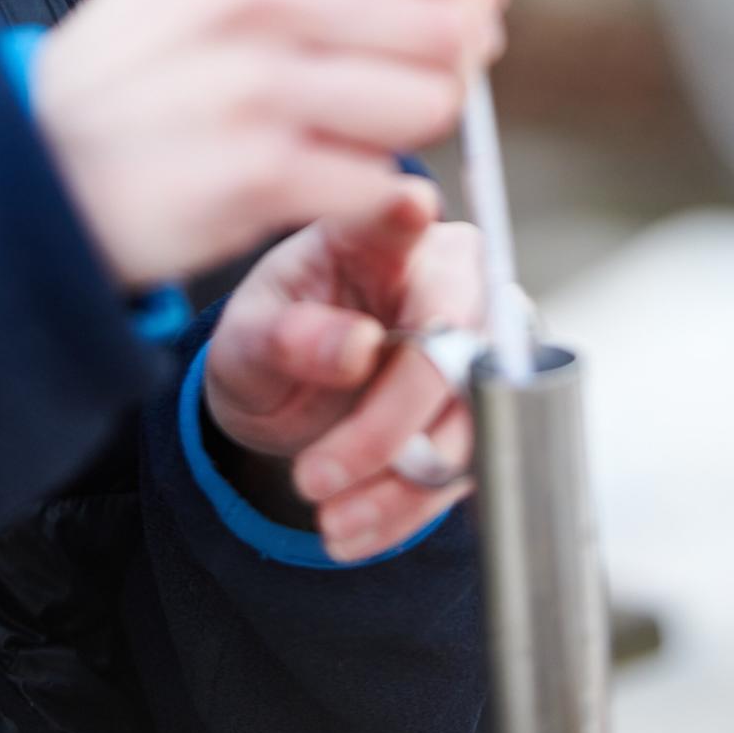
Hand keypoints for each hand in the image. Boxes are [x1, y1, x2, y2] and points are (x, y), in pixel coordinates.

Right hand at [32, 0, 507, 287]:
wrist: (35, 166)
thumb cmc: (143, 65)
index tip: (434, 8)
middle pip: (444, 20)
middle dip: (447, 60)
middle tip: (399, 82)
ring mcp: (256, 85)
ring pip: (429, 102)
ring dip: (409, 128)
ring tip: (349, 130)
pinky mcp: (258, 175)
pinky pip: (382, 180)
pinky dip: (368, 190)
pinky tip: (319, 178)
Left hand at [204, 178, 483, 561]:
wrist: (289, 401)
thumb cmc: (270, 342)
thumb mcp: (245, 342)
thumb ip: (286, 336)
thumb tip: (355, 344)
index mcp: (373, 236)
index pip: (396, 217)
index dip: (406, 215)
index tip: (409, 204)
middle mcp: (444, 274)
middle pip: (451, 344)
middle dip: (388, 424)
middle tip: (313, 478)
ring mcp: (478, 340)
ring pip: (470, 417)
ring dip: (399, 481)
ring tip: (327, 515)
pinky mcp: (488, 405)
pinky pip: (470, 465)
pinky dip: (410, 507)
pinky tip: (354, 527)